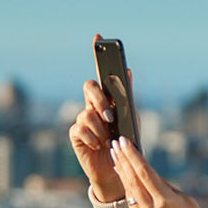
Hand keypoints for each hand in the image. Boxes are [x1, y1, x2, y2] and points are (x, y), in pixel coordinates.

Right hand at [68, 35, 124, 201]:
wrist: (118, 171)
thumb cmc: (124, 143)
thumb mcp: (131, 119)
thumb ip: (128, 96)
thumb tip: (129, 71)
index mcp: (107, 99)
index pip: (100, 73)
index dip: (98, 54)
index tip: (99, 36)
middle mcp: (92, 106)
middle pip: (89, 87)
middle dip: (99, 100)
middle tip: (110, 116)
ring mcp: (82, 119)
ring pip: (87, 112)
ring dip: (101, 128)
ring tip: (108, 140)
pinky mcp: (76, 134)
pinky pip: (80, 128)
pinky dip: (93, 138)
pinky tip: (98, 146)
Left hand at [110, 136, 207, 207]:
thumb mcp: (179, 195)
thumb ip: (160, 183)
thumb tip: (144, 167)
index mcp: (165, 200)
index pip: (144, 173)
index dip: (133, 156)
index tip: (124, 142)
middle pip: (133, 180)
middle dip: (123, 160)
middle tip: (115, 144)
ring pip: (129, 190)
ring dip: (121, 171)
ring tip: (115, 155)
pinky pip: (130, 200)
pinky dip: (126, 185)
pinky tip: (122, 173)